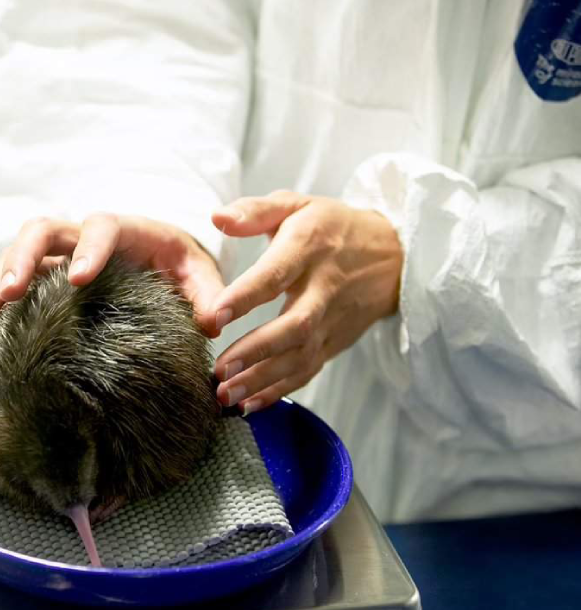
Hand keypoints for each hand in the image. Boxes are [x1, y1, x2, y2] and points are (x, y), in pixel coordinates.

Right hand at [0, 214, 225, 343]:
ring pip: (17, 255)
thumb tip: (214, 322)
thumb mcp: (199, 275)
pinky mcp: (42, 277)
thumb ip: (208, 295)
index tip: (77, 278)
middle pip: (42, 231)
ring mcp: (58, 255)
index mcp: (124, 230)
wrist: (159, 260)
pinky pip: (12, 285)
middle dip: (22, 260)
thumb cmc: (181, 265)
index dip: (88, 248)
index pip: (101, 227)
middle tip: (9, 295)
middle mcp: (82, 237)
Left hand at [210, 190, 402, 411]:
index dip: (246, 296)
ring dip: (263, 380)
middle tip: (219, 370)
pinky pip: (309, 370)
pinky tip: (250, 404)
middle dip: (256, 351)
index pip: (276, 274)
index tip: (215, 316)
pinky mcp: (336, 342)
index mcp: (308, 247)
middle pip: (294, 325)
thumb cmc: (331, 226)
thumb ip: (254, 210)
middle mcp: (324, 288)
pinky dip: (280, 391)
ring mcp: (333, 320)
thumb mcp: (296, 205)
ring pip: (301, 356)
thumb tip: (216, 217)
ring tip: (226, 395)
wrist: (394, 255)